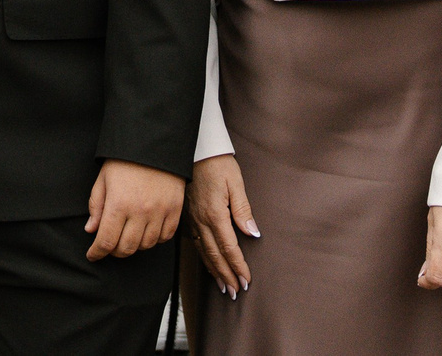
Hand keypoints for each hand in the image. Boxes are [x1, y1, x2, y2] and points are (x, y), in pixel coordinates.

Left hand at [84, 159, 183, 260]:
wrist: (155, 143)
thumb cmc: (125, 160)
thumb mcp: (103, 180)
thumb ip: (96, 206)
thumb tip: (91, 230)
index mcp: (119, 204)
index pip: (105, 242)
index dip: (96, 253)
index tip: (93, 255)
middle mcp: (140, 212)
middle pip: (126, 249)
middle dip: (114, 252)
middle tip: (109, 245)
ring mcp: (160, 212)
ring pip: (146, 245)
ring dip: (134, 246)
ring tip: (128, 235)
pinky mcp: (175, 210)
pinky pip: (165, 237)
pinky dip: (154, 239)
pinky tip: (146, 231)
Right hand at [186, 154, 256, 294]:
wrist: (194, 149)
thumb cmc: (217, 163)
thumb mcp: (235, 182)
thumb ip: (243, 209)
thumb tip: (253, 233)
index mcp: (215, 213)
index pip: (229, 247)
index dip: (238, 266)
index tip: (246, 280)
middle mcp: (201, 220)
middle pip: (215, 255)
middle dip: (226, 275)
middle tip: (235, 292)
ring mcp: (192, 219)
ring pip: (203, 252)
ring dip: (214, 271)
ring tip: (223, 286)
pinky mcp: (188, 216)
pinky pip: (195, 243)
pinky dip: (204, 258)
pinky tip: (209, 265)